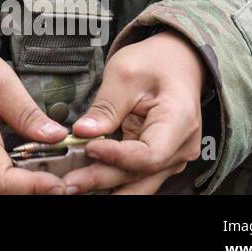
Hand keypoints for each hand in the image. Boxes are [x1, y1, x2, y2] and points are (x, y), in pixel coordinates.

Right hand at [0, 39, 69, 194]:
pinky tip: (28, 175)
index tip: (59, 181)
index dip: (33, 187)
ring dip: (17, 194)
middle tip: (57, 183)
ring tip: (45, 179)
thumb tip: (55, 136)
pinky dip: (8, 188)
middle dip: (28, 197)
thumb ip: (26, 110)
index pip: (1, 180)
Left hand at [64, 31, 207, 194]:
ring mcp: (173, 158)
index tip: (88, 147)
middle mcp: (182, 147)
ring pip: (138, 181)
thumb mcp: (125, 74)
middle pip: (140, 173)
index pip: (149, 153)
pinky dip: (113, 180)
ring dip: (106, 186)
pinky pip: (137, 177)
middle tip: (69, 181)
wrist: (176, 64)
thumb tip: (82, 132)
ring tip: (74, 185)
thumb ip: (106, 106)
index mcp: (179, 120)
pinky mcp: (161, 161)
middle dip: (102, 179)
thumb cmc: (154, 64)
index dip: (117, 156)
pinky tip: (88, 180)